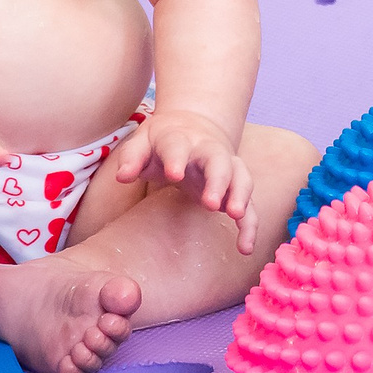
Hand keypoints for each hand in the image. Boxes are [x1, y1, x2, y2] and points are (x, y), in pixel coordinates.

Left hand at [108, 111, 260, 253]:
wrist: (196, 124)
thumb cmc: (163, 141)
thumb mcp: (143, 141)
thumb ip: (132, 158)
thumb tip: (122, 176)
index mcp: (181, 139)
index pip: (178, 147)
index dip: (176, 159)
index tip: (174, 174)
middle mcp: (209, 151)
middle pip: (219, 161)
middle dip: (218, 181)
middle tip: (212, 204)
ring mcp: (227, 167)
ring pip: (241, 178)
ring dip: (241, 196)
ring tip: (237, 216)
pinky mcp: (235, 186)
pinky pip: (248, 204)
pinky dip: (250, 225)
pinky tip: (245, 248)